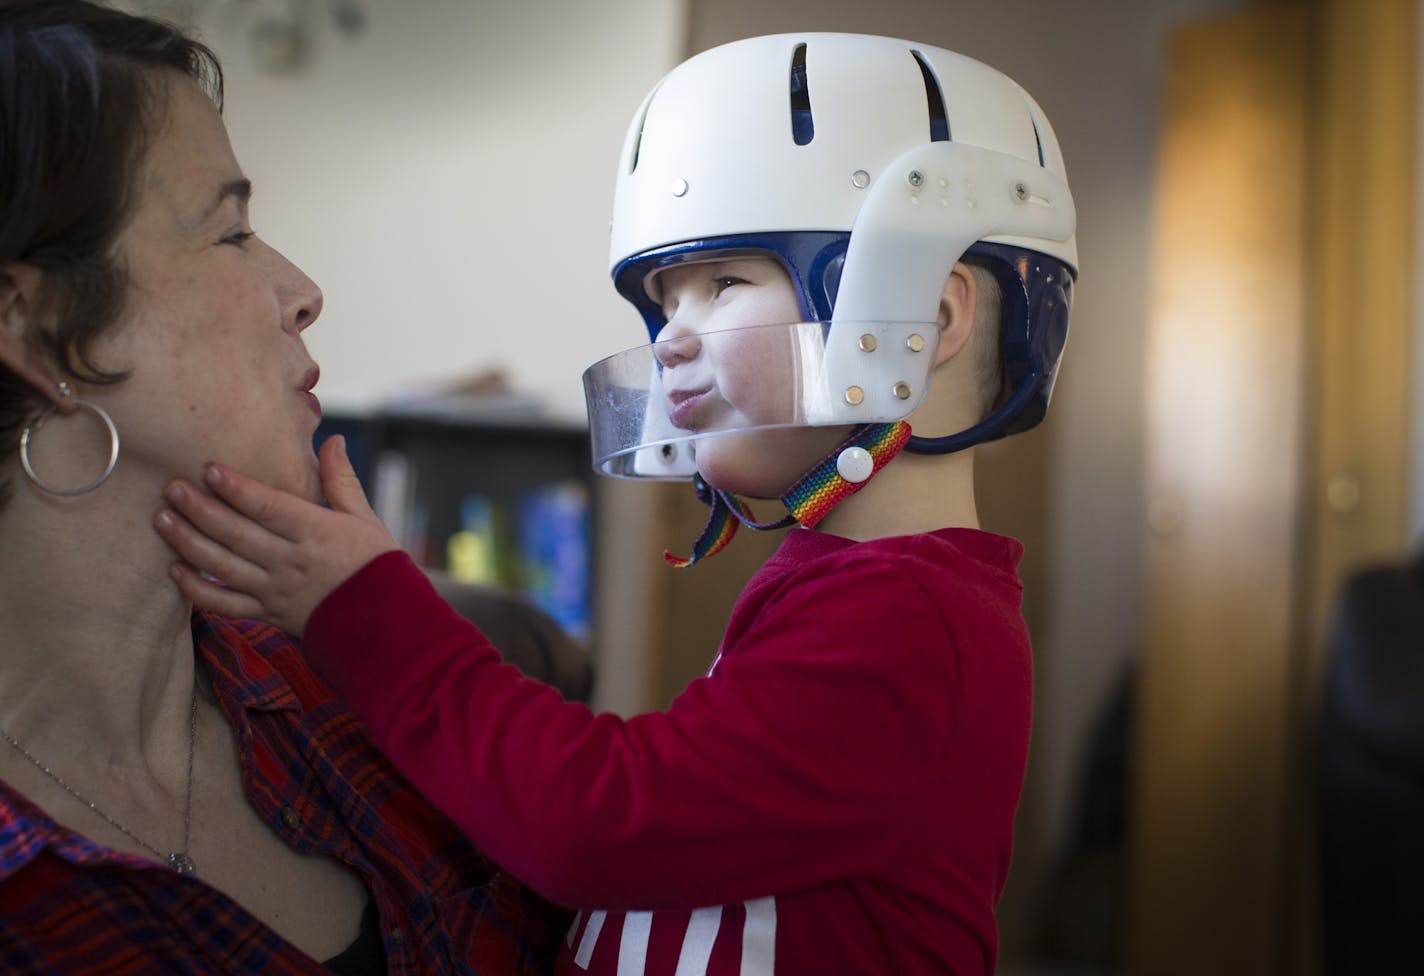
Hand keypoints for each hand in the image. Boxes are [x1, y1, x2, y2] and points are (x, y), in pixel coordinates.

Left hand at [154, 435, 397, 634]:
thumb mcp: (365, 518)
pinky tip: (175, 569)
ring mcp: (276, 591)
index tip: (210, 469)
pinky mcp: (268, 614)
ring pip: (224, 566)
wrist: (386, 622)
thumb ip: (341, 480)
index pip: (270, 508)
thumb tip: (333, 440)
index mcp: (317, 533)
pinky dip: (197, 589)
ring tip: (162, 519)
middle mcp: (292, 562)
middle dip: (201, 509)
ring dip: (189, 542)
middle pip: (238, 534)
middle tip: (172, 487)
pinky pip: (225, 604)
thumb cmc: (377, 564)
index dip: (238, 489)